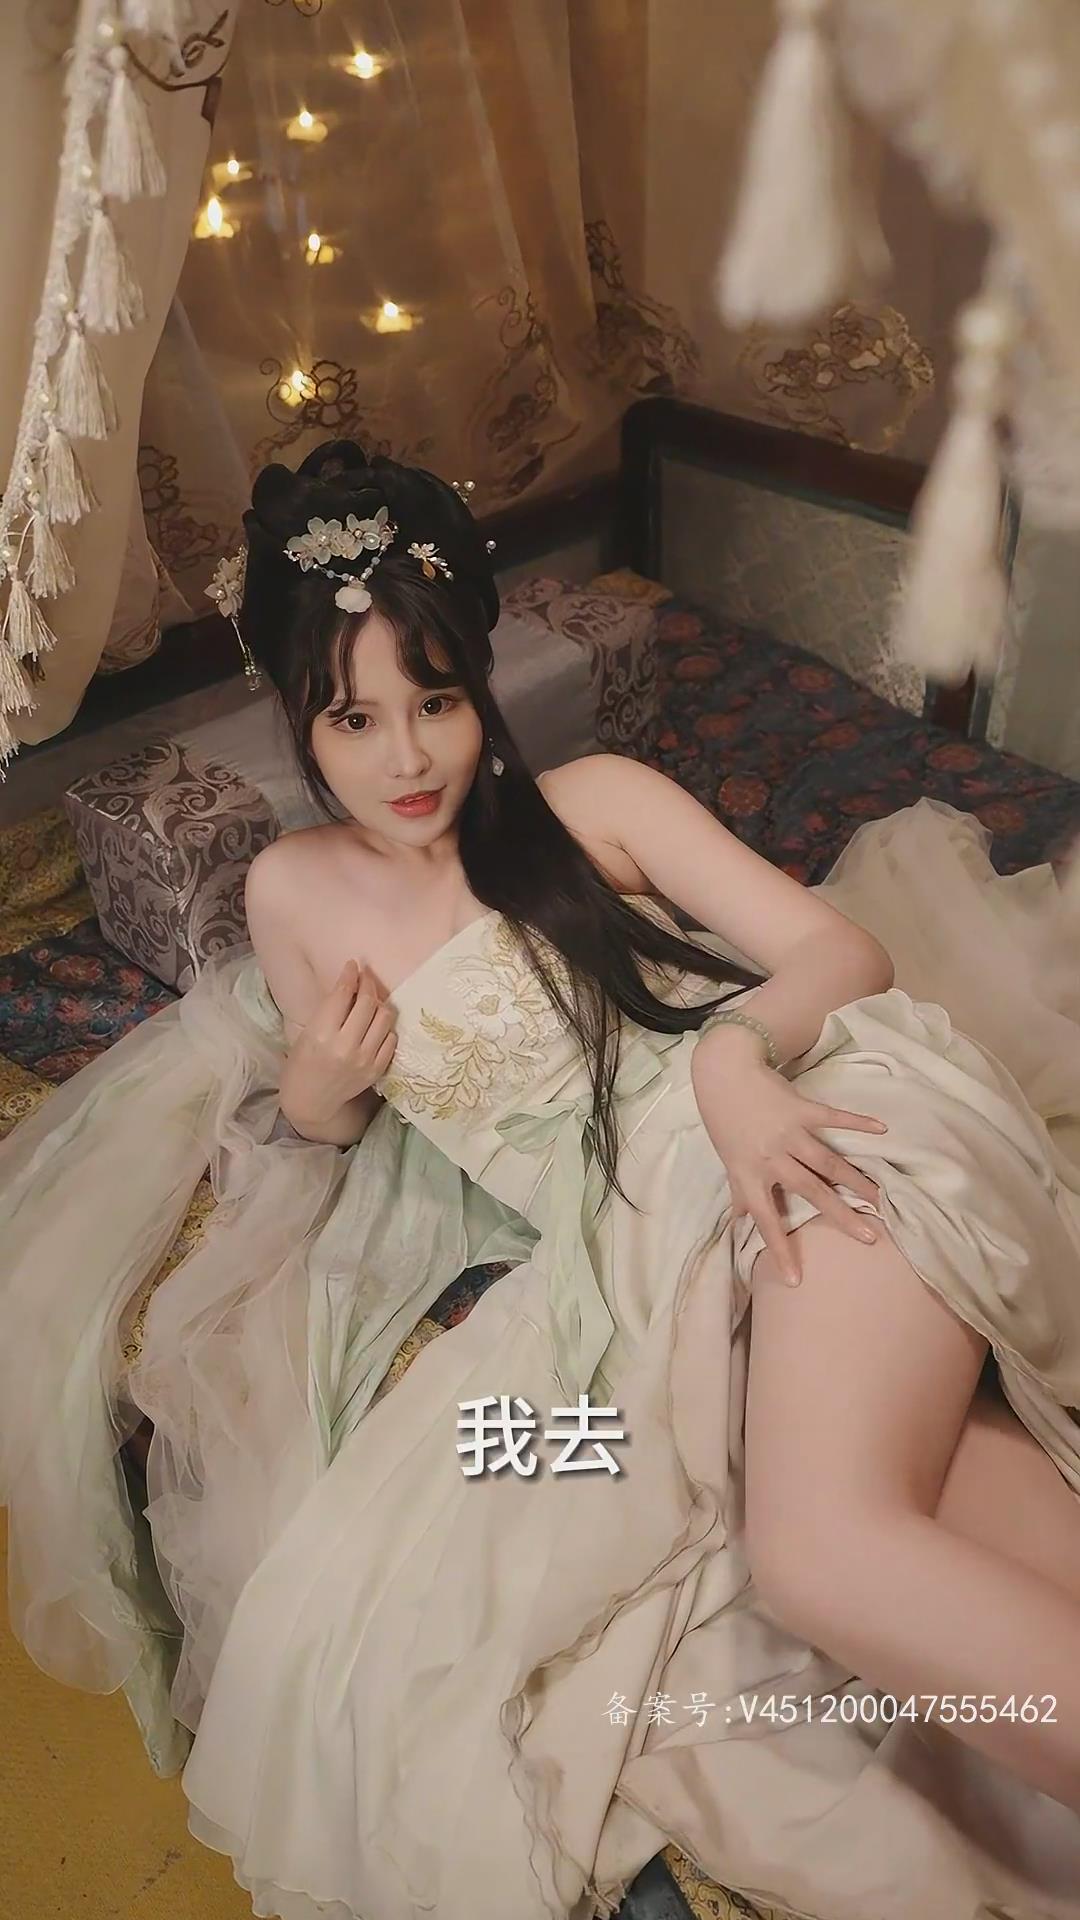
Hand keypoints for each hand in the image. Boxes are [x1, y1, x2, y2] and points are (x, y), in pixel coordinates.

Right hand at [280, 959, 397, 1126]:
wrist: (312, 1103)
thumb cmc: (302, 1065)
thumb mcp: (306, 1033)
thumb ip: (329, 1010)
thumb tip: (350, 984)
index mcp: (321, 1035)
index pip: (343, 994)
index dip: (350, 975)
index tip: (353, 965)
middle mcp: (345, 1046)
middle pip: (368, 1002)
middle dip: (368, 983)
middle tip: (365, 976)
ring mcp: (364, 1059)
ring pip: (384, 1017)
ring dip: (380, 1002)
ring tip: (372, 998)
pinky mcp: (377, 1070)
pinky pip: (391, 1039)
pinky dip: (385, 1027)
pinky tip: (376, 1023)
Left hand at [693, 1049, 886, 1284]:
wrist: (724, 1074)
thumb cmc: (725, 1122)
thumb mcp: (729, 1161)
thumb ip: (740, 1192)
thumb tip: (738, 1222)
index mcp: (749, 1175)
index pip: (766, 1219)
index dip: (780, 1249)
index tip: (796, 1280)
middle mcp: (770, 1156)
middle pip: (811, 1190)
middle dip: (840, 1215)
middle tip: (869, 1237)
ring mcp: (788, 1131)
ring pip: (827, 1161)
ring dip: (856, 1179)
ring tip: (880, 1197)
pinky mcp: (801, 1108)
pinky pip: (833, 1118)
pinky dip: (857, 1123)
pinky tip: (881, 1130)